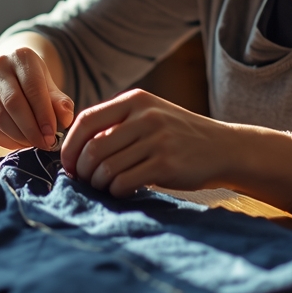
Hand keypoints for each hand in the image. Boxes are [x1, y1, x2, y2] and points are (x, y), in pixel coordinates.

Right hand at [0, 47, 74, 150]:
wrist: (14, 76)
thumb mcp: (52, 87)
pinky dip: (7, 141)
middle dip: (31, 129)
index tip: (52, 135)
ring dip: (19, 137)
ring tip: (34, 144)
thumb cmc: (36, 83)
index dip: (43, 114)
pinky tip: (21, 143)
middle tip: (45, 144)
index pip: (33, 87)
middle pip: (13, 103)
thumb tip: (65, 120)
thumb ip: (61, 103)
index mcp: (21, 57)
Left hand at [60, 89, 232, 196]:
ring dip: (99, 184)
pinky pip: (124, 183)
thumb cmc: (178, 135)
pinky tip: (123, 191)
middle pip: (93, 149)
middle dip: (83, 171)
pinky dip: (116, 192)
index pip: (86, 120)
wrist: (223, 148)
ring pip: (106, 168)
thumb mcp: (149, 115)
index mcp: (135, 101)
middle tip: (86, 181)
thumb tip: (74, 148)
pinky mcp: (166, 165)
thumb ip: (117, 124)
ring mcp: (157, 140)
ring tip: (105, 187)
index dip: (70, 146)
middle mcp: (145, 117)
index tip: (68, 164)